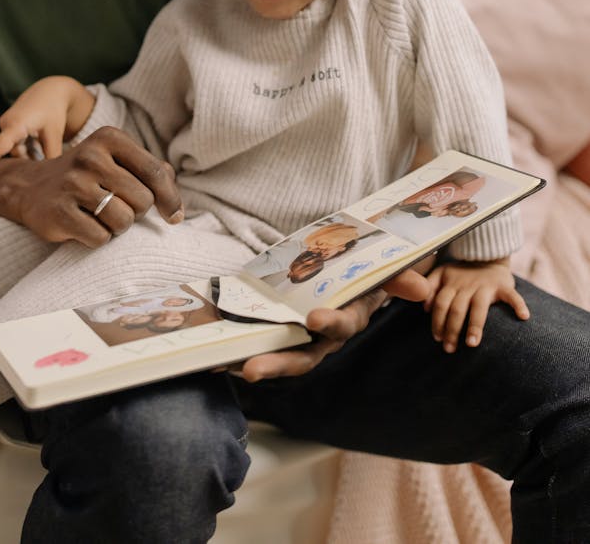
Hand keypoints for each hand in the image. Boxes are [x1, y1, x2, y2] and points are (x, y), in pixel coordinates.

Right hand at [0, 77, 95, 180]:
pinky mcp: (9, 127)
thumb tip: (48, 178)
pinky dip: (27, 148)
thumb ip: (51, 155)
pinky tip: (39, 142)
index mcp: (16, 124)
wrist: (50, 90)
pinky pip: (15, 144)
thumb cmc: (53, 111)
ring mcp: (6, 125)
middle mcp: (6, 124)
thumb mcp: (55, 133)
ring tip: (44, 144)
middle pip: (12, 153)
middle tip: (38, 161)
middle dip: (24, 161)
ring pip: (15, 149)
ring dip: (28, 154)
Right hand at [0, 125, 183, 247]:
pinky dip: (98, 238)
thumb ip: (150, 171)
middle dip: (136, 212)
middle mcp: (91, 157)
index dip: (170, 198)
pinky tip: (84, 226)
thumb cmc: (85, 176)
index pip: (155, 172)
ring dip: (118, 227)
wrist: (28, 187)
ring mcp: (73, 184)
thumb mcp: (115, 161)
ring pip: (123, 221)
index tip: (175, 217)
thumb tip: (176, 202)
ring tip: (100, 216)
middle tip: (117, 207)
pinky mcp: (59, 212)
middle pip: (142, 200)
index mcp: (109, 138)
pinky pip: (100, 238)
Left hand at [238, 268, 430, 380]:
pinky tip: (217, 355)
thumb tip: (421, 286)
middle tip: (251, 369)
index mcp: (349, 318)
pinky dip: (239, 348)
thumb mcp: (385, 271)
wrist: (355, 269)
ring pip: (279, 354)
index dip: (330, 324)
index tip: (314, 318)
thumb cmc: (369, 271)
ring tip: (224, 366)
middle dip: (278, 364)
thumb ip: (400, 277)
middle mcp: (324, 335)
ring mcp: (301, 334)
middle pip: (302, 356)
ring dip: (254, 361)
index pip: (341, 327)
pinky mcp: (281, 328)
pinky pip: (261, 341)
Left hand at [425, 258, 528, 352]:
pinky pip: (512, 295)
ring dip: (475, 326)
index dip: (437, 321)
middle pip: (457, 309)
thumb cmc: (463, 272)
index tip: (437, 338)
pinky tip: (523, 317)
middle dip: (452, 330)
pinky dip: (519, 305)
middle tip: (450, 349)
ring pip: (479, 307)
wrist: (488, 257)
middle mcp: (467, 285)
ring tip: (472, 344)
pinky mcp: (504, 286)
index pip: (441, 304)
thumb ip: (431, 286)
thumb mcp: (443, 273)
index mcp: (452, 283)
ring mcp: (486, 286)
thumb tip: (425, 307)